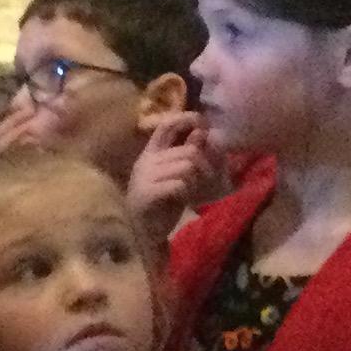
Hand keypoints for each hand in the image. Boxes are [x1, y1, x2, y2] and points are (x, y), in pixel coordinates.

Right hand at [127, 110, 227, 231]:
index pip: (167, 125)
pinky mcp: (146, 192)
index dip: (187, 119)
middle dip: (205, 167)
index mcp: (152, 152)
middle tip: (206, 181)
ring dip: (196, 181)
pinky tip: (182, 200)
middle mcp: (146, 160)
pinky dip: (187, 193)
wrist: (144, 232)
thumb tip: (202, 133)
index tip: (203, 124)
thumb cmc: (164, 202)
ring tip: (191, 192)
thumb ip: (189, 153)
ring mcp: (144, 176)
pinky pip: (179, 184)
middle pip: (189, 152)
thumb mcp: (180, 175)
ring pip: (187, 167)